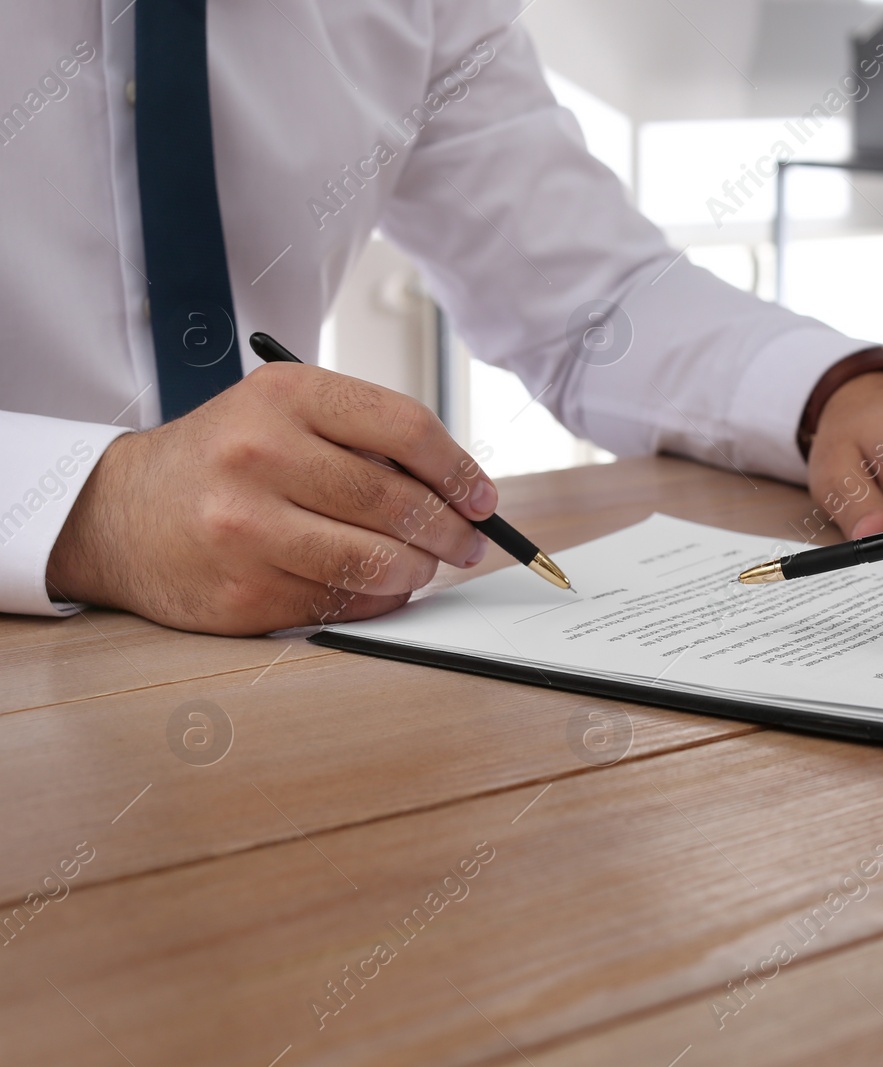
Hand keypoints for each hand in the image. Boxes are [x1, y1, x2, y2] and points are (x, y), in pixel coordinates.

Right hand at [46, 363, 496, 635]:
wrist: (120, 513)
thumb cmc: (225, 458)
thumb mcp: (286, 413)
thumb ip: (367, 437)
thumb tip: (463, 491)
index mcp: (285, 397)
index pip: (406, 428)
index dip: (460, 471)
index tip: (483, 499)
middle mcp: (261, 456)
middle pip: (399, 503)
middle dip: (451, 532)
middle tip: (466, 543)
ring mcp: (247, 530)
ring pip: (379, 563)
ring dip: (418, 572)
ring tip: (419, 566)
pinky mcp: (242, 594)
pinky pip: (343, 606)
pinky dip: (375, 600)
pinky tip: (371, 586)